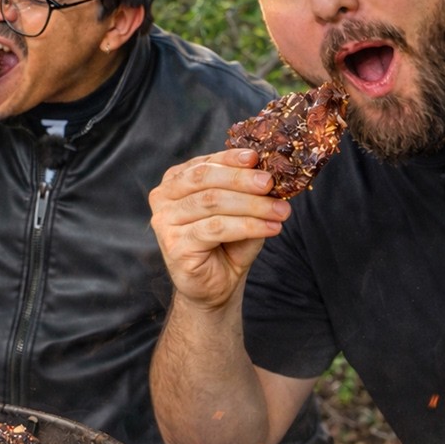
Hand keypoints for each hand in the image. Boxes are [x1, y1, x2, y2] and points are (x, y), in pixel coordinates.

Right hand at [149, 148, 290, 309]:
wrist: (216, 286)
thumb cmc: (226, 244)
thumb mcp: (238, 210)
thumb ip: (245, 191)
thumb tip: (268, 174)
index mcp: (175, 182)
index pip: (204, 164)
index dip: (230, 158)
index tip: (256, 158)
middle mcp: (164, 198)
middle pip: (204, 179)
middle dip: (241, 179)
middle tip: (270, 183)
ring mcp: (165, 221)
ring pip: (212, 202)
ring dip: (252, 205)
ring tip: (280, 210)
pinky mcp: (174, 244)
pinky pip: (216, 228)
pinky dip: (248, 226)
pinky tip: (270, 228)